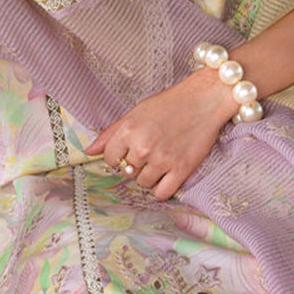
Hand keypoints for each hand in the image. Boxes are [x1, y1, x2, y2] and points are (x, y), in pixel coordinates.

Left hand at [86, 68, 238, 200]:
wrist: (204, 100)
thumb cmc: (169, 104)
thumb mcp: (136, 112)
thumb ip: (111, 133)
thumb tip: (89, 151)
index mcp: (128, 130)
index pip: (110, 159)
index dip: (118, 157)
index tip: (129, 151)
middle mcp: (142, 146)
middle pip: (127, 172)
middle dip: (135, 164)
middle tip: (150, 150)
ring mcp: (162, 160)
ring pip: (143, 183)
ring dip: (149, 176)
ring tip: (160, 159)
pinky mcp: (181, 169)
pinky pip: (162, 193)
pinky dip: (162, 189)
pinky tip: (167, 175)